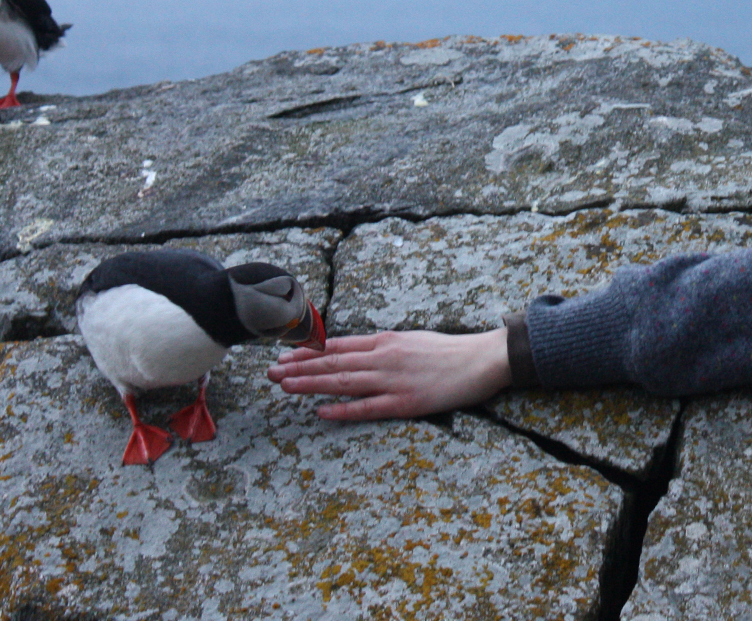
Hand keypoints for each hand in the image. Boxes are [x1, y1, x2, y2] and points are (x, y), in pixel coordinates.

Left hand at [267, 328, 512, 420]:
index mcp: (385, 341)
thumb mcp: (410, 339)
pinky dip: (342, 410)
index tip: (282, 356)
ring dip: (311, 385)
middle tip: (270, 373)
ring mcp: (393, 380)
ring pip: (343, 382)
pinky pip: (367, 407)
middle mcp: (383, 358)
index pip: (337, 346)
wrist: (482, 359)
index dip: (307, 352)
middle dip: (298, 368)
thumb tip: (354, 352)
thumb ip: (382, 346)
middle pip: (332, 363)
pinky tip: (321, 411)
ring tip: (284, 387)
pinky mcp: (405, 402)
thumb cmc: (448, 350)